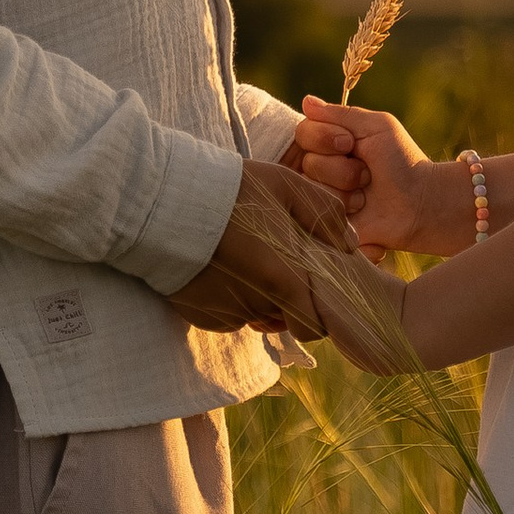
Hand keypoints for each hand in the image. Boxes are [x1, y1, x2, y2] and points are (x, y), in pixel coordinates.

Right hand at [164, 158, 361, 339]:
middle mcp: (257, 307)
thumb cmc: (232, 191)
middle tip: (273, 263)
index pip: (314, 327)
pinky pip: (225, 314)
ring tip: (243, 259)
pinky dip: (227, 298)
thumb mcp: (287, 186)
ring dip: (255, 297)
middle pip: (283, 318)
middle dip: (285, 299)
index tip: (309, 288)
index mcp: (285, 281)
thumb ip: (325, 214)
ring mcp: (226, 314)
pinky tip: (218, 267)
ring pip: (253, 315)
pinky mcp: (199, 316)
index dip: (315, 313)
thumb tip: (349, 243)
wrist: (165, 203)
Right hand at [288, 100, 453, 257]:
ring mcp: (322, 197)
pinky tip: (361, 211)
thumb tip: (306, 101)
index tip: (350, 143)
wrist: (421, 203)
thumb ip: (341, 113)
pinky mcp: (325, 222)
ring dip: (344, 190)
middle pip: (306, 161)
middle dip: (340, 167)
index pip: (303, 132)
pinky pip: (316, 212)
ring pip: (310, 188)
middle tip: (366, 172)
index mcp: (330, 142)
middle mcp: (322, 168)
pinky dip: (343, 209)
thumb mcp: (376, 126)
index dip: (324, 137)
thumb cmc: (402, 161)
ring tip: (365, 194)